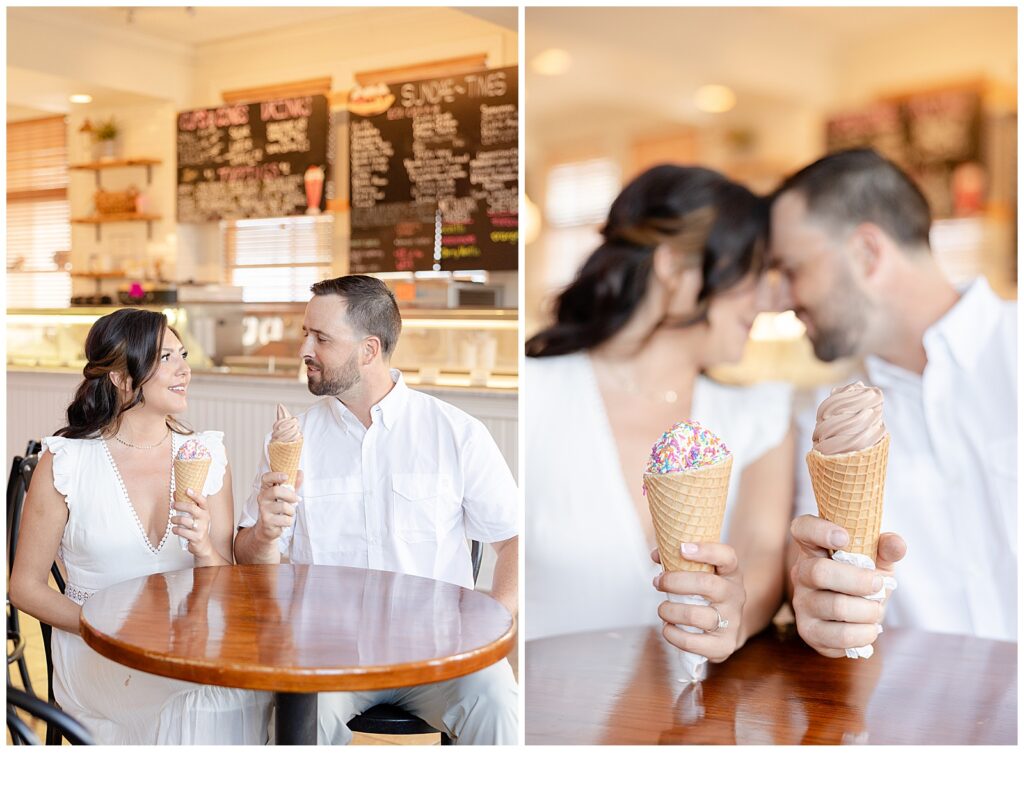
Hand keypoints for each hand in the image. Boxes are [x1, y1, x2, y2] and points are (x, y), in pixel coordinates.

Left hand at [171, 488, 213, 559]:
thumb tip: (175, 493)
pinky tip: (175, 529)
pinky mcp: (195, 537)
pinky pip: (181, 531)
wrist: (203, 545)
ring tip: (173, 520)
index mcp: (205, 511)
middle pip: (191, 508)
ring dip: (174, 519)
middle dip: (179, 505)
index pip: (202, 501)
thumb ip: (187, 505)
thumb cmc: (197, 527)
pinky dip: (175, 530)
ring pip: (183, 520)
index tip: (187, 489)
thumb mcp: (196, 516)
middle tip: (172, 505)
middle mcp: (205, 519)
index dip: (195, 494)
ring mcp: (201, 528)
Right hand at [255, 470, 302, 543]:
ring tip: (289, 513)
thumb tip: (300, 472)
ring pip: (284, 506)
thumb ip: (293, 485)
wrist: (266, 529)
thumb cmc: (277, 509)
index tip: (286, 476)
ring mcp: (263, 510)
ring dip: (291, 511)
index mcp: (265, 489)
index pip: (266, 478)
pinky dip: (289, 521)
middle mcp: (262, 498)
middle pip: (276, 491)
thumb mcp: (285, 496)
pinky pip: (285, 519)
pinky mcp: (267, 521)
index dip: (275, 475)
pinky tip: (285, 521)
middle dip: (291, 495)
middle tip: (297, 499)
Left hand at [651, 542, 745, 662]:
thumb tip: (655, 554)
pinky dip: (672, 634)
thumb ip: (678, 561)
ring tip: (662, 609)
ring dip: (669, 611)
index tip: (682, 548)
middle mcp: (736, 595)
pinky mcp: (724, 645)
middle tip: (658, 582)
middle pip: (706, 584)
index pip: (727, 556)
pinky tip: (668, 628)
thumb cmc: (707, 595)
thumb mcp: (701, 574)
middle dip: (674, 582)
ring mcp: (732, 621)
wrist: (727, 629)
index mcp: (731, 573)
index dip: (705, 550)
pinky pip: (691, 642)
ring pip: (695, 615)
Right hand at [789, 514, 905, 657]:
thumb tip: (896, 545)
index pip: (802, 529)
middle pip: (819, 572)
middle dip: (858, 580)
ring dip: (868, 610)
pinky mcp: (808, 631)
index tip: (844, 537)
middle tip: (878, 583)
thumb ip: (886, 549)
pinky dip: (864, 633)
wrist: (855, 618)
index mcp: (814, 548)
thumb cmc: (862, 582)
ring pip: (836, 606)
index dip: (818, 530)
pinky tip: (868, 629)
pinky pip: (840, 635)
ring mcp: (802, 603)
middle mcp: (801, 573)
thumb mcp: (877, 562)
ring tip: (875, 610)